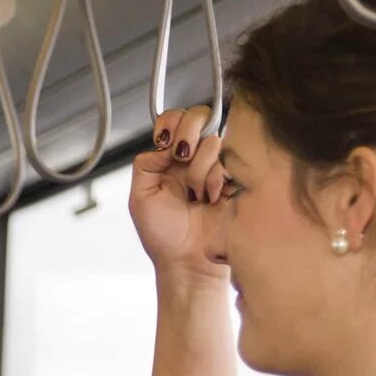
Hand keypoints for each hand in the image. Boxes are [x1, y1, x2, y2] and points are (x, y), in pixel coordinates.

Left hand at [129, 106, 230, 286]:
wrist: (189, 259)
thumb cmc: (164, 235)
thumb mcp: (139, 198)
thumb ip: (145, 164)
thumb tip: (164, 144)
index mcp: (168, 159)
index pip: (173, 119)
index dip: (170, 124)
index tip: (164, 144)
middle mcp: (193, 157)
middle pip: (198, 115)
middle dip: (187, 134)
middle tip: (181, 160)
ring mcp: (217, 164)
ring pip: (211, 140)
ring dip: (198, 170)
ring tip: (195, 196)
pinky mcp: (236, 174)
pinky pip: (227, 159)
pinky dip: (214, 179)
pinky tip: (210, 198)